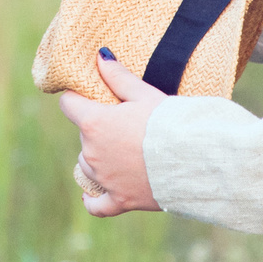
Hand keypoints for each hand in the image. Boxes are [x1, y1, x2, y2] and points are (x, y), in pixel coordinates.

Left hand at [59, 49, 165, 215]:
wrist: (194, 158)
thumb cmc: (169, 120)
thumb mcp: (143, 93)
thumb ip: (118, 76)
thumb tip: (100, 56)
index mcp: (94, 122)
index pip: (68, 104)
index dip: (77, 98)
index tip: (88, 97)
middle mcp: (92, 152)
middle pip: (83, 136)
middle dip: (97, 129)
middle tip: (124, 124)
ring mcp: (104, 179)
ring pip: (87, 166)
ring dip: (98, 158)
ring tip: (123, 151)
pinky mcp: (120, 200)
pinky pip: (96, 205)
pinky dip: (93, 199)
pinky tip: (90, 195)